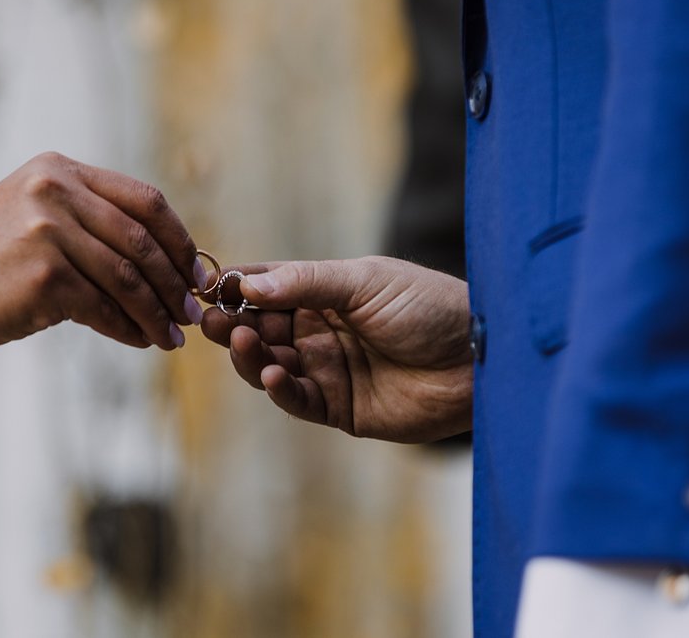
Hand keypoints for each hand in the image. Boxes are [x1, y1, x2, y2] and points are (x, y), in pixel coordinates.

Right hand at [0, 152, 205, 348]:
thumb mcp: (41, 214)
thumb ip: (94, 222)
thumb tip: (166, 265)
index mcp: (62, 171)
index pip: (145, 200)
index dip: (179, 239)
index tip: (195, 272)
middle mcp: (56, 193)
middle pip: (141, 242)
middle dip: (174, 284)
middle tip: (192, 313)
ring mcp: (48, 232)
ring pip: (126, 278)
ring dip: (156, 312)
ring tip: (172, 336)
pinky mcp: (43, 275)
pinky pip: (101, 307)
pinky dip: (127, 328)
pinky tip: (139, 340)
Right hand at [201, 257, 472, 442]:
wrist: (480, 357)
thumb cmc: (428, 306)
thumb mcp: (365, 281)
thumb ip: (307, 283)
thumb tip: (248, 284)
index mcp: (324, 293)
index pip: (269, 288)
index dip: (238, 288)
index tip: (208, 287)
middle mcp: (319, 331)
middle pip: (261, 328)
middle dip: (233, 323)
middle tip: (210, 320)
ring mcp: (327, 370)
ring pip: (270, 365)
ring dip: (250, 355)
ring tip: (239, 342)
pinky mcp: (339, 408)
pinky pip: (298, 400)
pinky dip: (281, 390)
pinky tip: (276, 376)